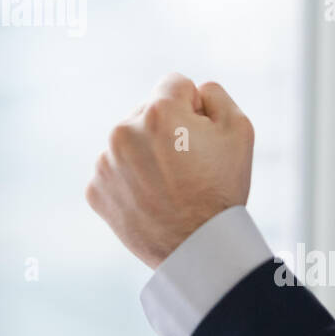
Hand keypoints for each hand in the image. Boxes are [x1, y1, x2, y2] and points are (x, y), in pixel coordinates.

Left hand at [86, 72, 254, 268]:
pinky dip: (130, 182)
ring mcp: (105, 162)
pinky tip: (151, 199)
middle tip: (187, 166)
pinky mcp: (95, 190)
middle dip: (166, 130)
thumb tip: (193, 90)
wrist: (199, 250)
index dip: (194, 108)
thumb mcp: (239, 130)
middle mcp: (123, 130)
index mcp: (158, 111)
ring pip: (129, 143)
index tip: (199, 136)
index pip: (175, 84)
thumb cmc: (223, 189)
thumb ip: (215, 95)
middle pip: (148, 113)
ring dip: (145, 155)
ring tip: (169, 186)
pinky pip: (114, 173)